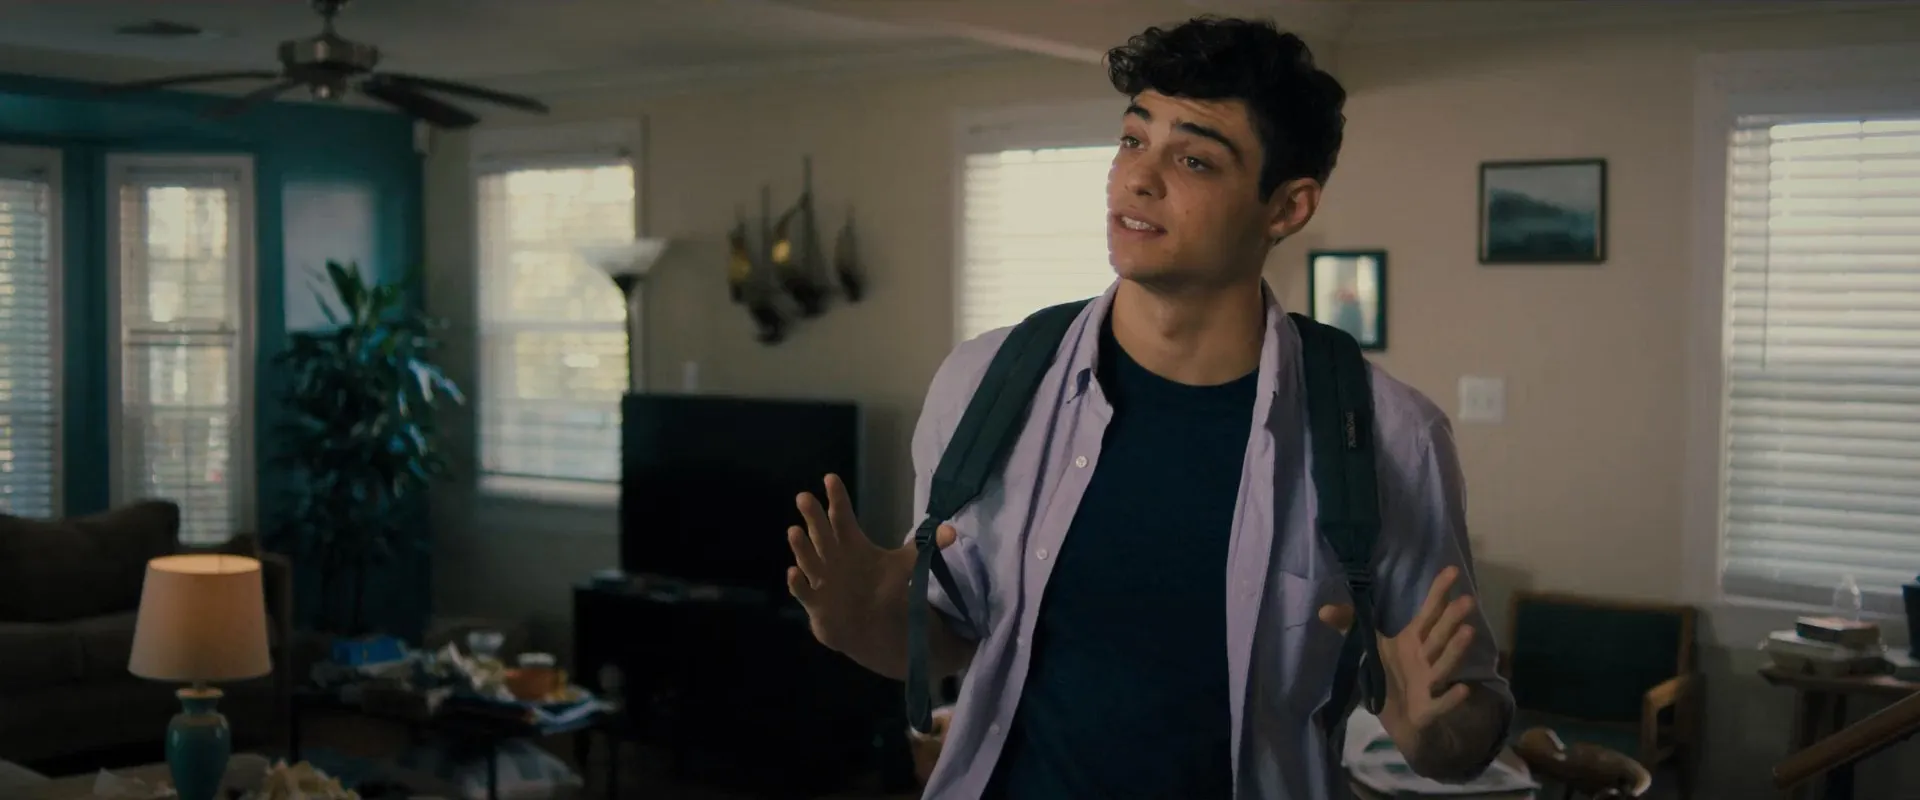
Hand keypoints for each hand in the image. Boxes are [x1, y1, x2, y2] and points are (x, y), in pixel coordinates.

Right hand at [786, 473, 955, 655]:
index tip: (830, 477)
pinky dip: (797, 584)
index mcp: (850, 544)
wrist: (866, 623)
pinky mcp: (816, 603)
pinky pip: (803, 592)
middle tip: (804, 497)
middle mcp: (832, 557)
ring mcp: (821, 579)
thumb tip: (952, 532)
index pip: (842, 517)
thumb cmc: (879, 586)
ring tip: (795, 530)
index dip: (837, 498)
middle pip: (821, 533)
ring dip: (801, 547)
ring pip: (808, 559)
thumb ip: (923, 548)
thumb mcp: (903, 566)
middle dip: (813, 516)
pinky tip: (793, 573)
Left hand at [1316, 566, 1476, 740]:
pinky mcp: (1428, 708)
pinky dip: (1451, 698)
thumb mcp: (1367, 648)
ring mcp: (1429, 682)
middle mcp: (1424, 657)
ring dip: (1456, 649)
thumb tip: (1322, 609)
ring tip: (1468, 632)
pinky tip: (1463, 690)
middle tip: (1468, 599)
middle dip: (1452, 618)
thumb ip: (1349, 627)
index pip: (1428, 612)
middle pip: (1439, 635)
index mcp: (1412, 639)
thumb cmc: (1387, 676)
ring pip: (1443, 663)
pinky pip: (1441, 703)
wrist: (1395, 719)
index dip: (1438, 592)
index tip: (1452, 570)